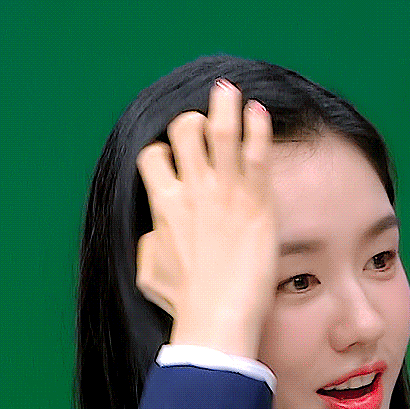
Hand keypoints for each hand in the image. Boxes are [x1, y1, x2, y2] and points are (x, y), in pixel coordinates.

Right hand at [135, 79, 275, 359]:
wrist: (216, 317)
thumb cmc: (184, 303)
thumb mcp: (150, 272)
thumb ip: (151, 243)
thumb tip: (155, 234)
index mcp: (162, 205)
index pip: (154, 156)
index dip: (164, 152)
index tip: (175, 158)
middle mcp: (191, 190)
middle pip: (184, 131)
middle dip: (191, 122)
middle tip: (203, 125)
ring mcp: (224, 192)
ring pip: (220, 130)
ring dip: (224, 104)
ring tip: (229, 91)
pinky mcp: (256, 202)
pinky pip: (257, 152)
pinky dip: (257, 127)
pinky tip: (259, 113)